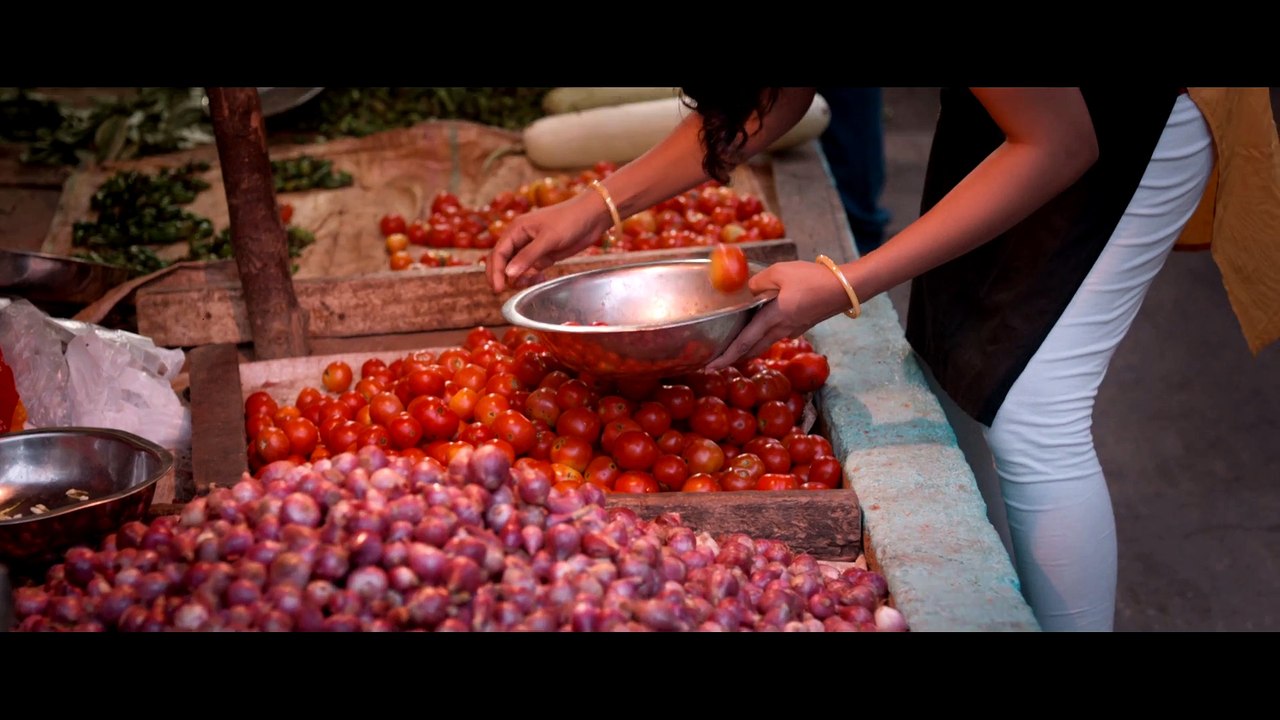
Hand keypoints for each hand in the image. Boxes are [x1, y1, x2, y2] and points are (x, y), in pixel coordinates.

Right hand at [486, 193, 610, 291]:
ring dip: (519, 278)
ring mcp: (533, 248)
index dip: (495, 271)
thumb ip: (528, 256)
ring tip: (530, 283)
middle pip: (503, 261)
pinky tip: (540, 280)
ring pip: (517, 267)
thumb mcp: (548, 239)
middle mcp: (521, 238)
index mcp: (516, 229)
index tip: (498, 288)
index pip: (498, 253)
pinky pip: (531, 270)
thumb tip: (508, 274)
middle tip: (502, 292)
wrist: (593, 217)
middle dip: (501, 276)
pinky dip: (532, 277)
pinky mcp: (545, 255)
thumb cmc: (569, 220)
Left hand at [705, 260, 850, 369]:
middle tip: (714, 364)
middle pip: (752, 349)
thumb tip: (748, 290)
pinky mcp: (799, 325)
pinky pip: (773, 336)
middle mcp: (781, 329)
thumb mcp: (781, 271)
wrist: (846, 288)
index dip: (726, 355)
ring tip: (731, 351)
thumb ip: (759, 281)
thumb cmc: (814, 278)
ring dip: (746, 350)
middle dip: (732, 358)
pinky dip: (759, 339)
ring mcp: (792, 329)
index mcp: (774, 318)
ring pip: (763, 344)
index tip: (710, 366)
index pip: (745, 341)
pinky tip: (756, 332)